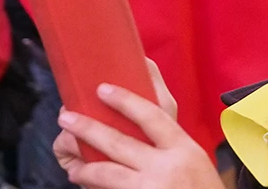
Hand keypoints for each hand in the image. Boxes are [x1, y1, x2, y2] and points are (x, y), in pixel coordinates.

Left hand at [52, 59, 219, 188]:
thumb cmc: (202, 187)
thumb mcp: (194, 157)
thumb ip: (170, 140)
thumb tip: (141, 107)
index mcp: (183, 147)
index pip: (151, 116)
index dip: (125, 100)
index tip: (102, 89)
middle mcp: (166, 168)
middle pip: (119, 143)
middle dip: (88, 129)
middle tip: (65, 116)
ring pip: (107, 174)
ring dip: (85, 168)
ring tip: (72, 165)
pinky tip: (84, 185)